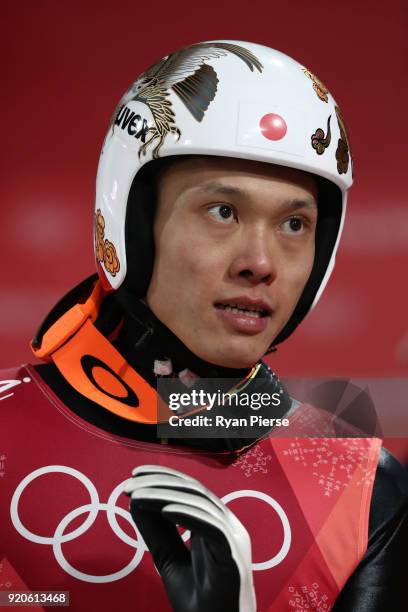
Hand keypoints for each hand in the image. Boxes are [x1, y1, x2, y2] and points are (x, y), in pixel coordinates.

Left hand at [124, 465, 256, 611]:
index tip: (134, 475)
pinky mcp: (233, 554)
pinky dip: (187, 515)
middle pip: (194, 490)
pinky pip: (211, 526)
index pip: (189, 489)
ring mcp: (233, 538)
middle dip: (159, 483)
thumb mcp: (169, 560)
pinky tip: (163, 511)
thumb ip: (156, 532)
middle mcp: (227, 524)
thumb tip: (135, 500)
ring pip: (200, 503)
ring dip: (165, 496)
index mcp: (215, 523)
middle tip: (129, 485)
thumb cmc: (199, 600)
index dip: (163, 477)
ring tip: (137, 497)